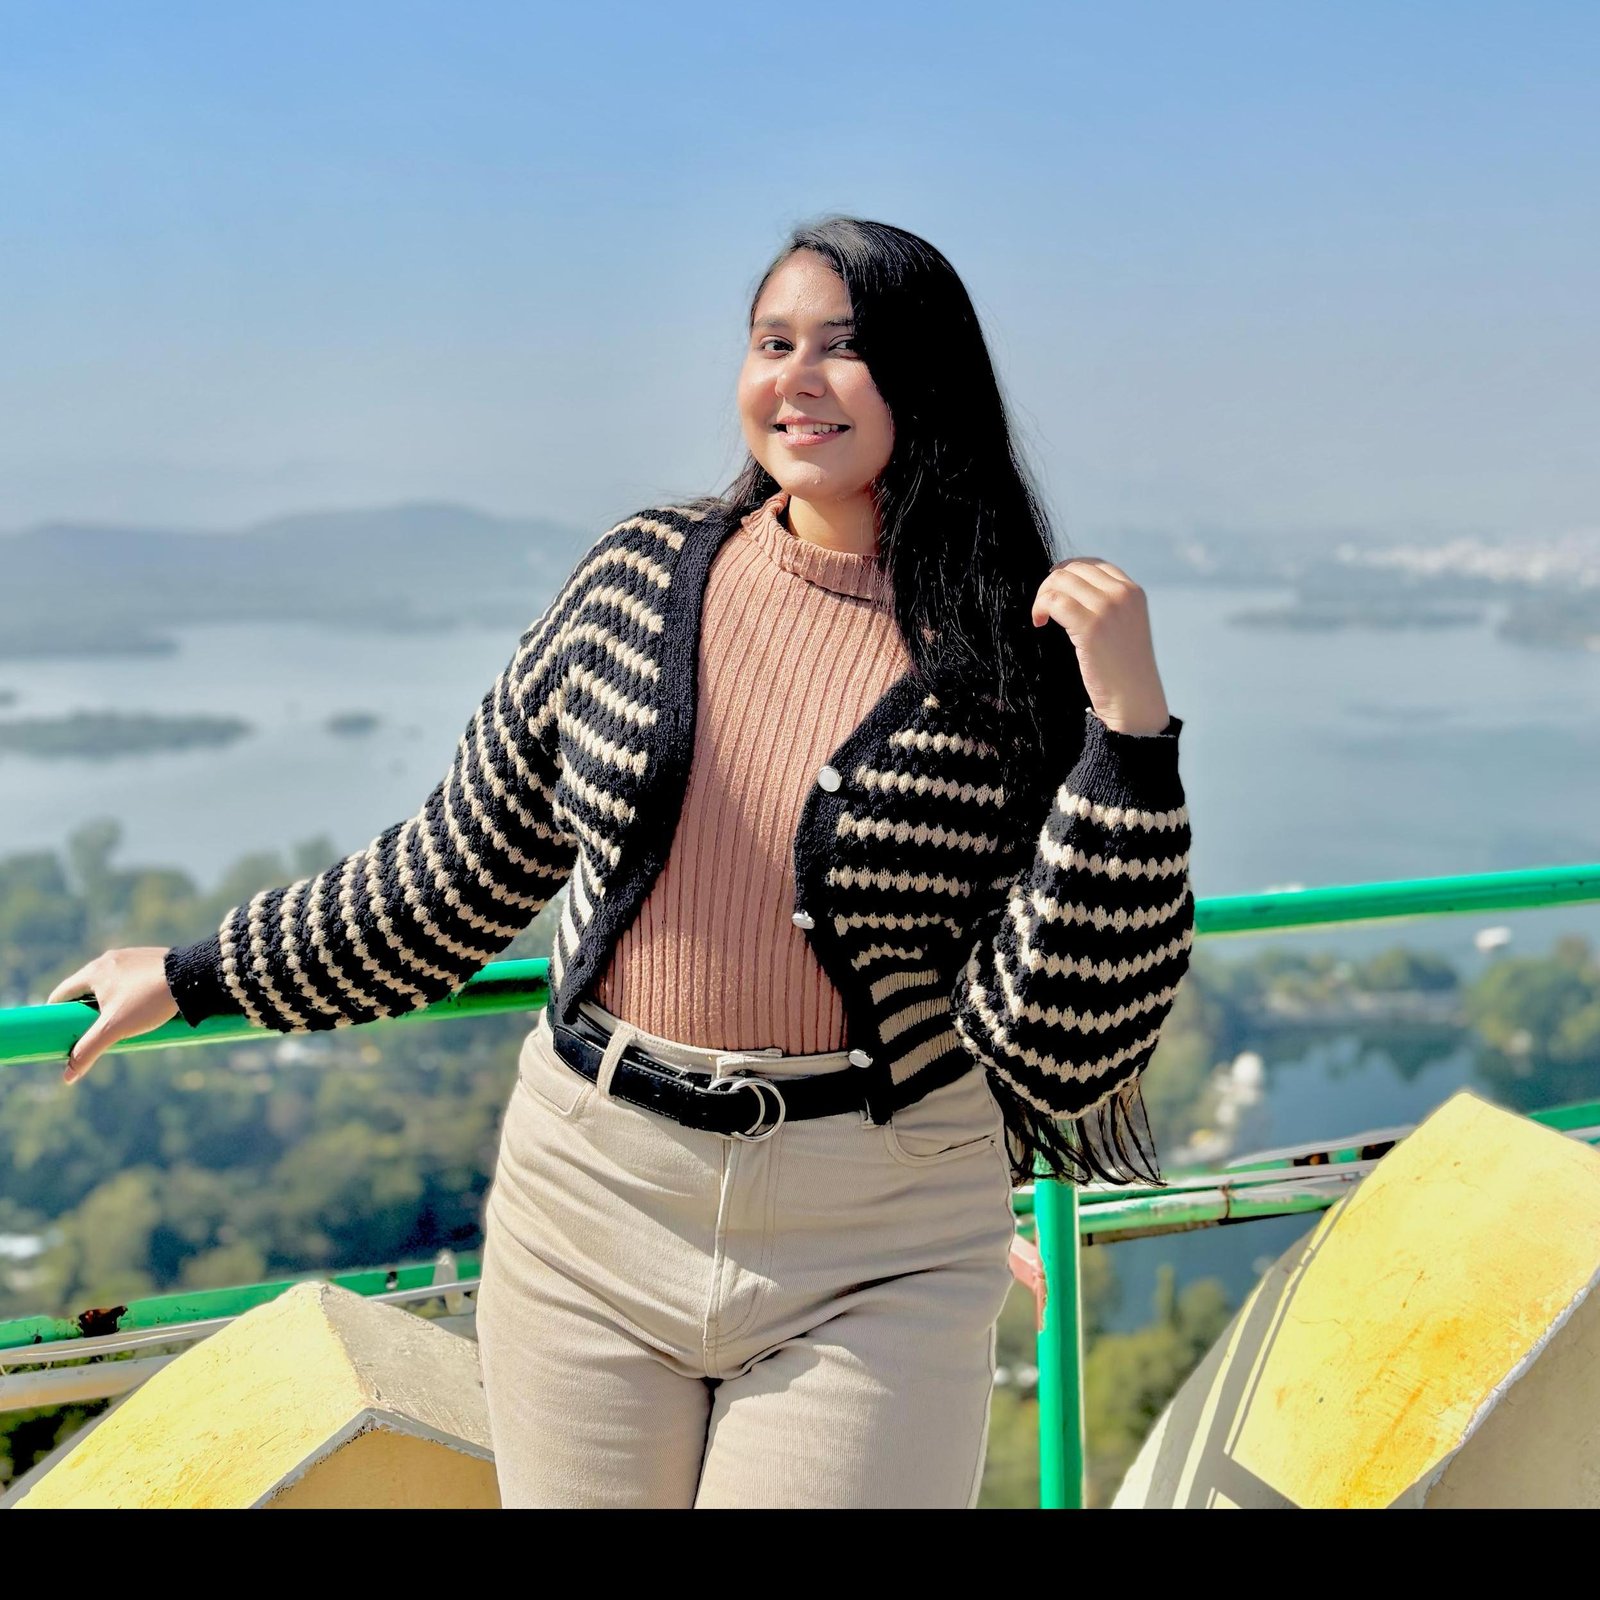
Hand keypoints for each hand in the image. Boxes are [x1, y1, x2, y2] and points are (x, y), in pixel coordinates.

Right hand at [47, 947, 178, 1084]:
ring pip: (108, 984)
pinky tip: (138, 1010)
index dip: (55, 1015)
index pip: (61, 994)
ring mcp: (130, 957)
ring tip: (116, 1024)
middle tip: (89, 1033)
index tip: (59, 1034)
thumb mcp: (115, 1029)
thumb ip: (88, 1050)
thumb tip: (67, 1076)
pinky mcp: (149, 960)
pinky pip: (129, 979)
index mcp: (93, 971)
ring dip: (106, 1003)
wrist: (194, 977)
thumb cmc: (150, 1000)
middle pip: (84, 989)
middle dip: (83, 1012)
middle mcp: (108, 960)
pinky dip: (126, 995)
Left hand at [1031, 557, 1170, 734]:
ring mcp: (1108, 608)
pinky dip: (1040, 608)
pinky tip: (1039, 623)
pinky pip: (1054, 601)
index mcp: (1133, 592)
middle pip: (1073, 569)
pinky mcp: (1091, 626)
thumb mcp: (1122, 627)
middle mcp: (1123, 594)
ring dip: (1043, 596)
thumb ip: (1106, 604)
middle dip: (1051, 585)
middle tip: (1044, 610)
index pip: (1092, 564)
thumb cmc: (1122, 670)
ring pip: (1060, 580)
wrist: (1134, 699)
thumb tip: (1067, 587)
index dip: (1067, 573)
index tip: (1055, 593)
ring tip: (1041, 618)